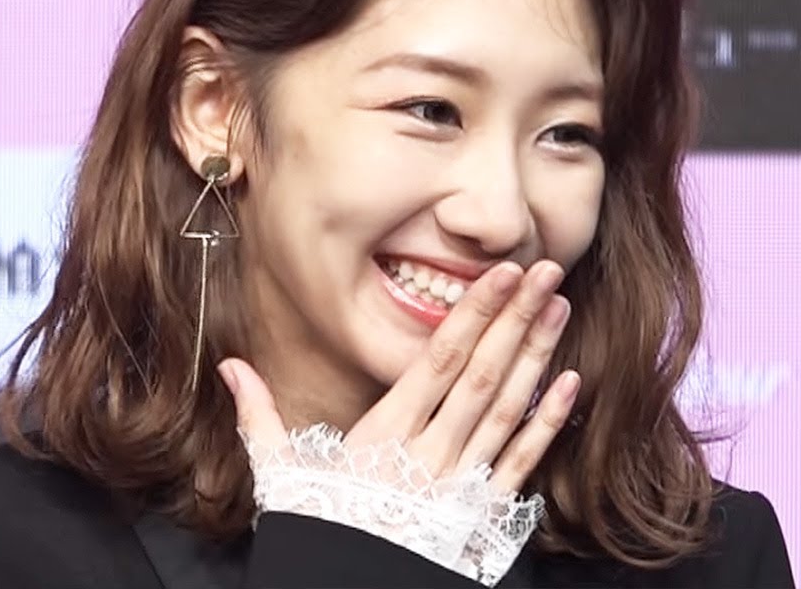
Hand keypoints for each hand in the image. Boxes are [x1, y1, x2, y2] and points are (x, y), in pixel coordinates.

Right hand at [219, 259, 579, 493]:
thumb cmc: (317, 529)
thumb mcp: (280, 473)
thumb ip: (259, 415)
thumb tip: (232, 367)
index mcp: (382, 434)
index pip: (439, 360)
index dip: (473, 313)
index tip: (501, 274)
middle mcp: (428, 452)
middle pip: (481, 374)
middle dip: (515, 318)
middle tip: (546, 270)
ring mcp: (460, 481)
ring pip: (507, 408)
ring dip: (536, 355)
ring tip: (559, 308)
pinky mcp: (482, 511)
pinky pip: (522, 461)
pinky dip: (548, 423)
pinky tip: (569, 385)